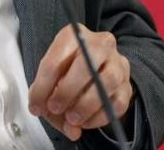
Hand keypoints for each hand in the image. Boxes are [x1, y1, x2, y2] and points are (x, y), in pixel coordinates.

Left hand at [27, 23, 132, 141]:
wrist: (96, 70)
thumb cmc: (68, 71)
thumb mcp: (52, 77)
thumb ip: (50, 100)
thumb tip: (67, 128)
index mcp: (74, 35)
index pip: (56, 60)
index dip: (42, 88)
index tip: (35, 106)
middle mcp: (100, 44)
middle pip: (85, 65)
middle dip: (66, 92)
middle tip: (55, 108)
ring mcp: (117, 63)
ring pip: (106, 82)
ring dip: (86, 105)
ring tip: (72, 118)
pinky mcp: (127, 84)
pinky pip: (117, 103)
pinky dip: (100, 117)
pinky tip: (86, 121)